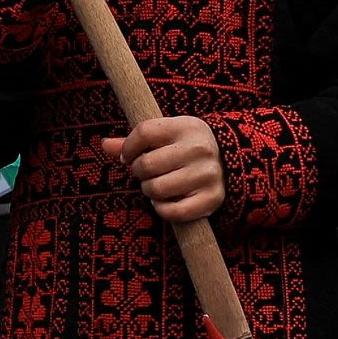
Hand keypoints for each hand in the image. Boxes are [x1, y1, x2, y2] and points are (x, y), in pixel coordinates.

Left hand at [97, 114, 223, 222]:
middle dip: (139, 172)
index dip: (128, 148)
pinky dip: (162, 209)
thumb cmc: (187, 147)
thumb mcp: (167, 135)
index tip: (129, 156)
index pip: (143, 132)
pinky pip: (173, 212)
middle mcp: (198, 149)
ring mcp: (207, 175)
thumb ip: (136, 140)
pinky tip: (165, 201)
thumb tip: (104, 145)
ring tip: (157, 186)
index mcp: (185, 126)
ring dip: (149, 191)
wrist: (232, 162)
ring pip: (157, 189)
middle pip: (146, 165)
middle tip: (147, 173)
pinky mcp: (211, 199)